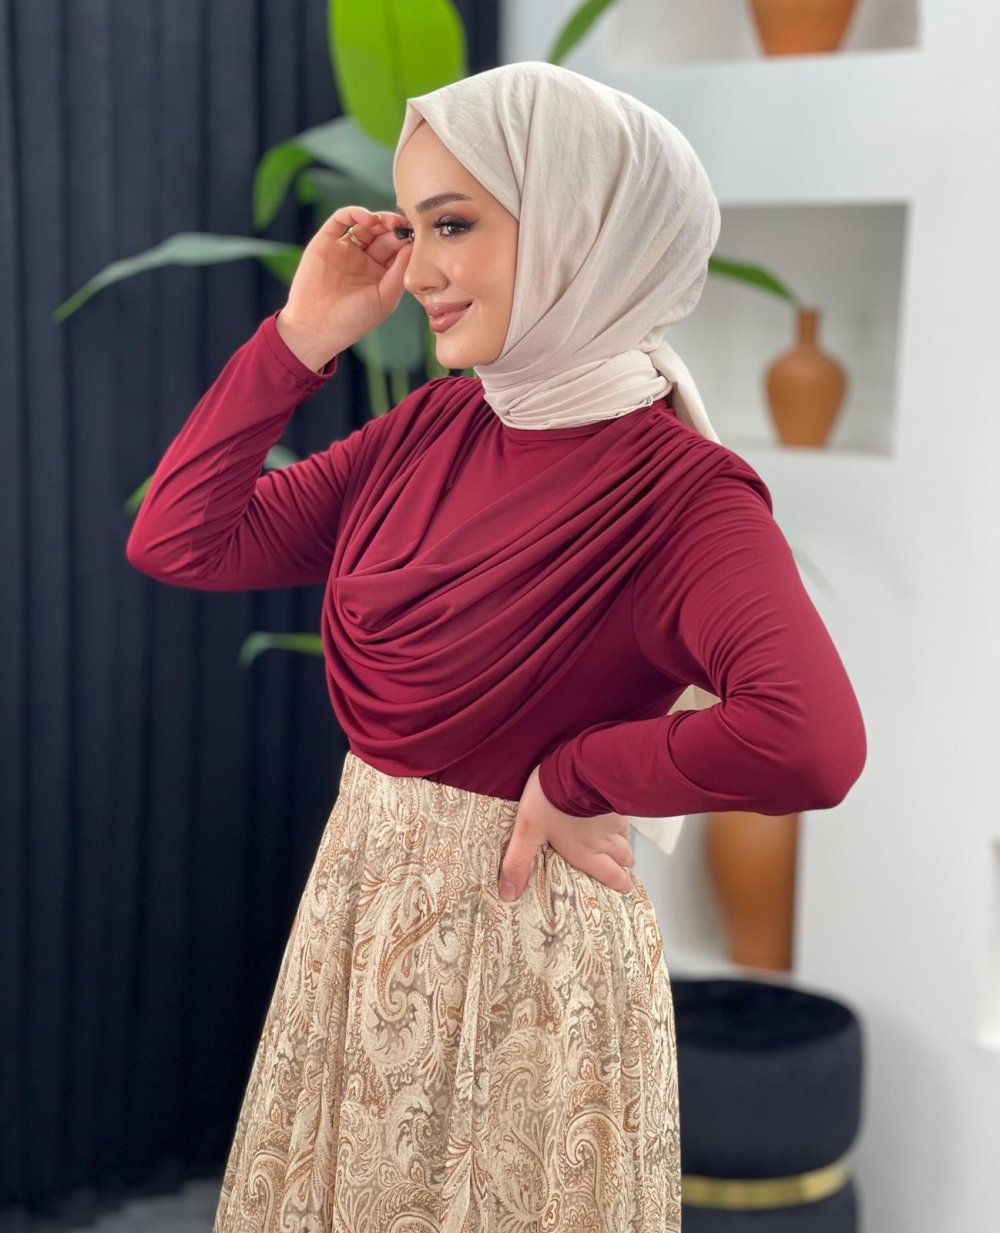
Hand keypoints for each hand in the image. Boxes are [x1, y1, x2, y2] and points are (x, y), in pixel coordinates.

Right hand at [278, 205, 412, 362]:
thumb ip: (399, 272)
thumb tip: (411, 246)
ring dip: (380, 219)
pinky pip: (342, 219)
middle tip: (405, 226)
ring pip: (366, 225)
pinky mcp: (326, 241)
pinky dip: (356, 213)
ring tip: (390, 223)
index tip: (418, 237)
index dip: (408, 241)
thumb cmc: (353, 321)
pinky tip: (369, 220)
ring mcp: (345, 249)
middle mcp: (363, 260)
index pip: (398, 250)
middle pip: (384, 235)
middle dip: (396, 228)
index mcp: (380, 275)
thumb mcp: (385, 299)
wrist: (315, 327)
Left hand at [498, 765, 635, 901]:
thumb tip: (508, 895)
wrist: (576, 769)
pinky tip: (620, 814)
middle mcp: (604, 839)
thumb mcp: (527, 832)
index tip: (626, 888)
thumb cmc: (551, 802)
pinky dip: (624, 819)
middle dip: (624, 866)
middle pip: (623, 858)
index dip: (619, 883)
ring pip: (626, 837)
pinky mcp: (618, 797)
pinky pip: (626, 813)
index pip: (609, 874)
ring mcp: (614, 818)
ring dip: (626, 844)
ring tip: (623, 847)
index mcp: (585, 851)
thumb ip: (519, 862)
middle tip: (625, 869)